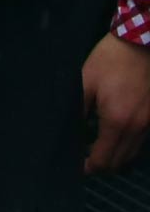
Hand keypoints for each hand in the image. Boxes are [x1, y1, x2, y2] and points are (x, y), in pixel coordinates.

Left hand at [84, 32, 149, 171]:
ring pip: (133, 153)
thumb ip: (77, 109)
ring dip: (116, 156)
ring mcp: (149, 124)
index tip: (77, 165)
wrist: (141, 45)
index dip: (89, 167)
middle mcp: (137, 128)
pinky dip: (127, 145)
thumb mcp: (85, 82)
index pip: (104, 159)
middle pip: (120, 162)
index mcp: (116, 122)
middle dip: (102, 165)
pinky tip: (113, 134)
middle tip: (85, 157)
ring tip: (97, 146)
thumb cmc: (110, 61)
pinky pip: (141, 141)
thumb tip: (70, 130)